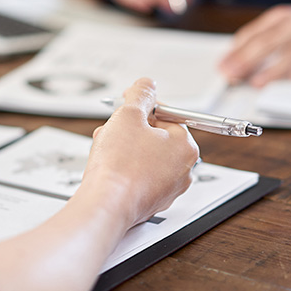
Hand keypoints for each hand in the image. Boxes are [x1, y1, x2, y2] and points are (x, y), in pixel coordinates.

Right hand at [83, 78, 198, 227]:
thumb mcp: (128, 115)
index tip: (127, 105)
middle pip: (154, 136)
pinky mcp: (149, 202)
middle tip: (113, 129)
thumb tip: (147, 85)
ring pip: (144, 156)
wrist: (105, 204)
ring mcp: (167, 189)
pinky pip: (137, 176)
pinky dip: (123, 168)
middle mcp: (182, 170)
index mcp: (185, 146)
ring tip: (106, 149)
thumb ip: (140, 94)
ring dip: (123, 147)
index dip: (142, 107)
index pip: (166, 115)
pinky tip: (108, 167)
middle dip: (130, 129)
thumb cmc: (120, 165)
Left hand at [218, 0, 290, 86]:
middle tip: (233, 74)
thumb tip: (230, 57)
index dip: (236, 52)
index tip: (223, 66)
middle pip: (269, 42)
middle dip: (248, 60)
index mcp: (281, 17)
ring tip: (256, 82)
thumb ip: (255, 36)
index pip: (255, 35)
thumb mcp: (279, 22)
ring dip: (273, 70)